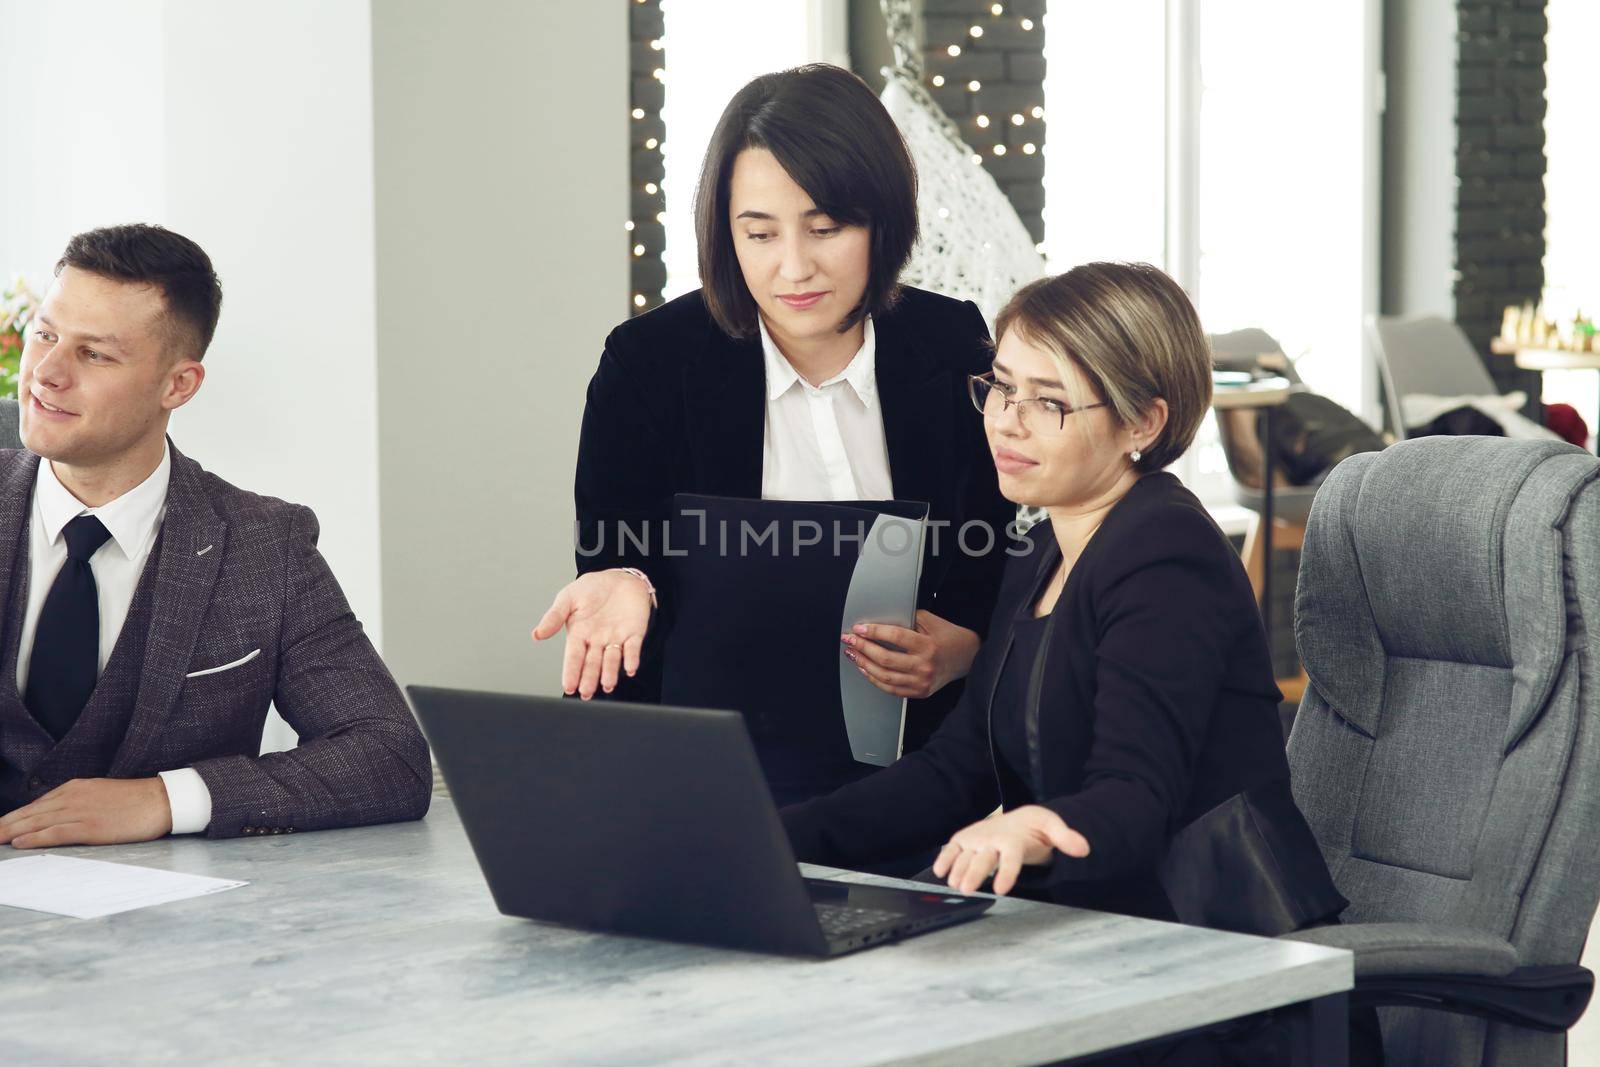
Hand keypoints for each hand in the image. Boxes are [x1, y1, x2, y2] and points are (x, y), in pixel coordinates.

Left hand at [0, 777, 173, 848]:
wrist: (162, 800)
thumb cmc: (135, 801)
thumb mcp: (100, 794)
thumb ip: (77, 803)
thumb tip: (56, 818)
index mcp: (74, 788)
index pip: (34, 806)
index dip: (11, 819)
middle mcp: (72, 797)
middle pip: (28, 814)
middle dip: (3, 826)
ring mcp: (81, 811)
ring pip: (35, 823)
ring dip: (9, 832)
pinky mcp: (91, 826)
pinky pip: (55, 833)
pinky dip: (34, 838)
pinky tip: (18, 843)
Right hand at [531, 569, 652, 698]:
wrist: (618, 577)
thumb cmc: (591, 588)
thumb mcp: (568, 598)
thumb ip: (554, 617)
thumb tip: (537, 634)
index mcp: (579, 634)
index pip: (574, 657)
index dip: (571, 671)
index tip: (568, 686)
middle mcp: (597, 641)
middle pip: (593, 663)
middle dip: (589, 678)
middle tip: (586, 692)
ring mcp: (616, 638)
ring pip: (612, 660)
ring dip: (610, 673)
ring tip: (607, 685)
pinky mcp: (634, 633)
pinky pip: (633, 648)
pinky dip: (632, 658)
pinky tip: (630, 668)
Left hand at [841, 610, 979, 698]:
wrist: (968, 657)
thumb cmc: (949, 637)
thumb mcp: (931, 621)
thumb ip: (908, 619)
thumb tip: (880, 620)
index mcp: (928, 646)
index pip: (895, 637)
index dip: (874, 632)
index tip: (859, 628)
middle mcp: (924, 666)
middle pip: (886, 659)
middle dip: (862, 648)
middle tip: (849, 640)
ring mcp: (921, 682)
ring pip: (885, 677)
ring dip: (864, 664)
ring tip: (852, 653)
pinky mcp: (919, 692)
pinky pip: (891, 689)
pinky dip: (874, 679)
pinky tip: (864, 669)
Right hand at [931, 805, 1090, 895]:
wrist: (1020, 818)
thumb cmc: (1036, 828)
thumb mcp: (1053, 828)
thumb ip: (1067, 838)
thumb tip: (1084, 848)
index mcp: (1013, 838)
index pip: (1010, 858)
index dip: (1006, 873)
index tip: (1001, 890)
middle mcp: (992, 838)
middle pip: (982, 859)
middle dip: (974, 874)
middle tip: (966, 890)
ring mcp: (976, 838)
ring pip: (964, 856)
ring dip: (957, 870)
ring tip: (954, 885)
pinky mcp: (964, 839)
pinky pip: (951, 848)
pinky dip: (944, 859)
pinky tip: (940, 872)